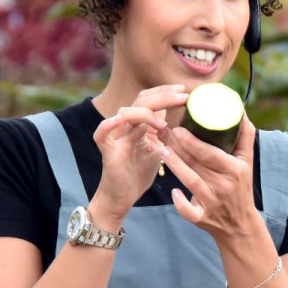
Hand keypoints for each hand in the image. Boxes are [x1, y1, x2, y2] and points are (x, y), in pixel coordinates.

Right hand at [90, 85, 186, 219]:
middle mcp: (126, 125)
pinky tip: (120, 120)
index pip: (150, 99)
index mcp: (138, 124)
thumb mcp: (159, 150)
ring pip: (126, 113)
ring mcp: (116, 137)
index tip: (184, 91)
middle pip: (141, 101)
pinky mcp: (108, 151)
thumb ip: (166, 134)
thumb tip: (186, 121)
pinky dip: (108, 125)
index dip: (165, 92)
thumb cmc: (139, 173)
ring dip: (146, 113)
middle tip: (183, 96)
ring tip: (165, 124)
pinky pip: (102, 134)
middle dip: (163, 96)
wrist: (123, 196)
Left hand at [160, 116, 263, 239]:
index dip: (192, 141)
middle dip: (178, 147)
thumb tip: (240, 110)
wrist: (240, 224)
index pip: (210, 153)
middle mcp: (223, 185)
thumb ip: (245, 136)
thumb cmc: (241, 186)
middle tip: (163, 132)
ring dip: (174, 165)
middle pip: (196, 163)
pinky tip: (173, 191)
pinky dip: (180, 203)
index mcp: (235, 169)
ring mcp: (212, 202)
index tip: (178, 128)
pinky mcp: (202, 218)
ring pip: (189, 180)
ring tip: (161, 148)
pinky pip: (188, 211)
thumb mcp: (247, 162)